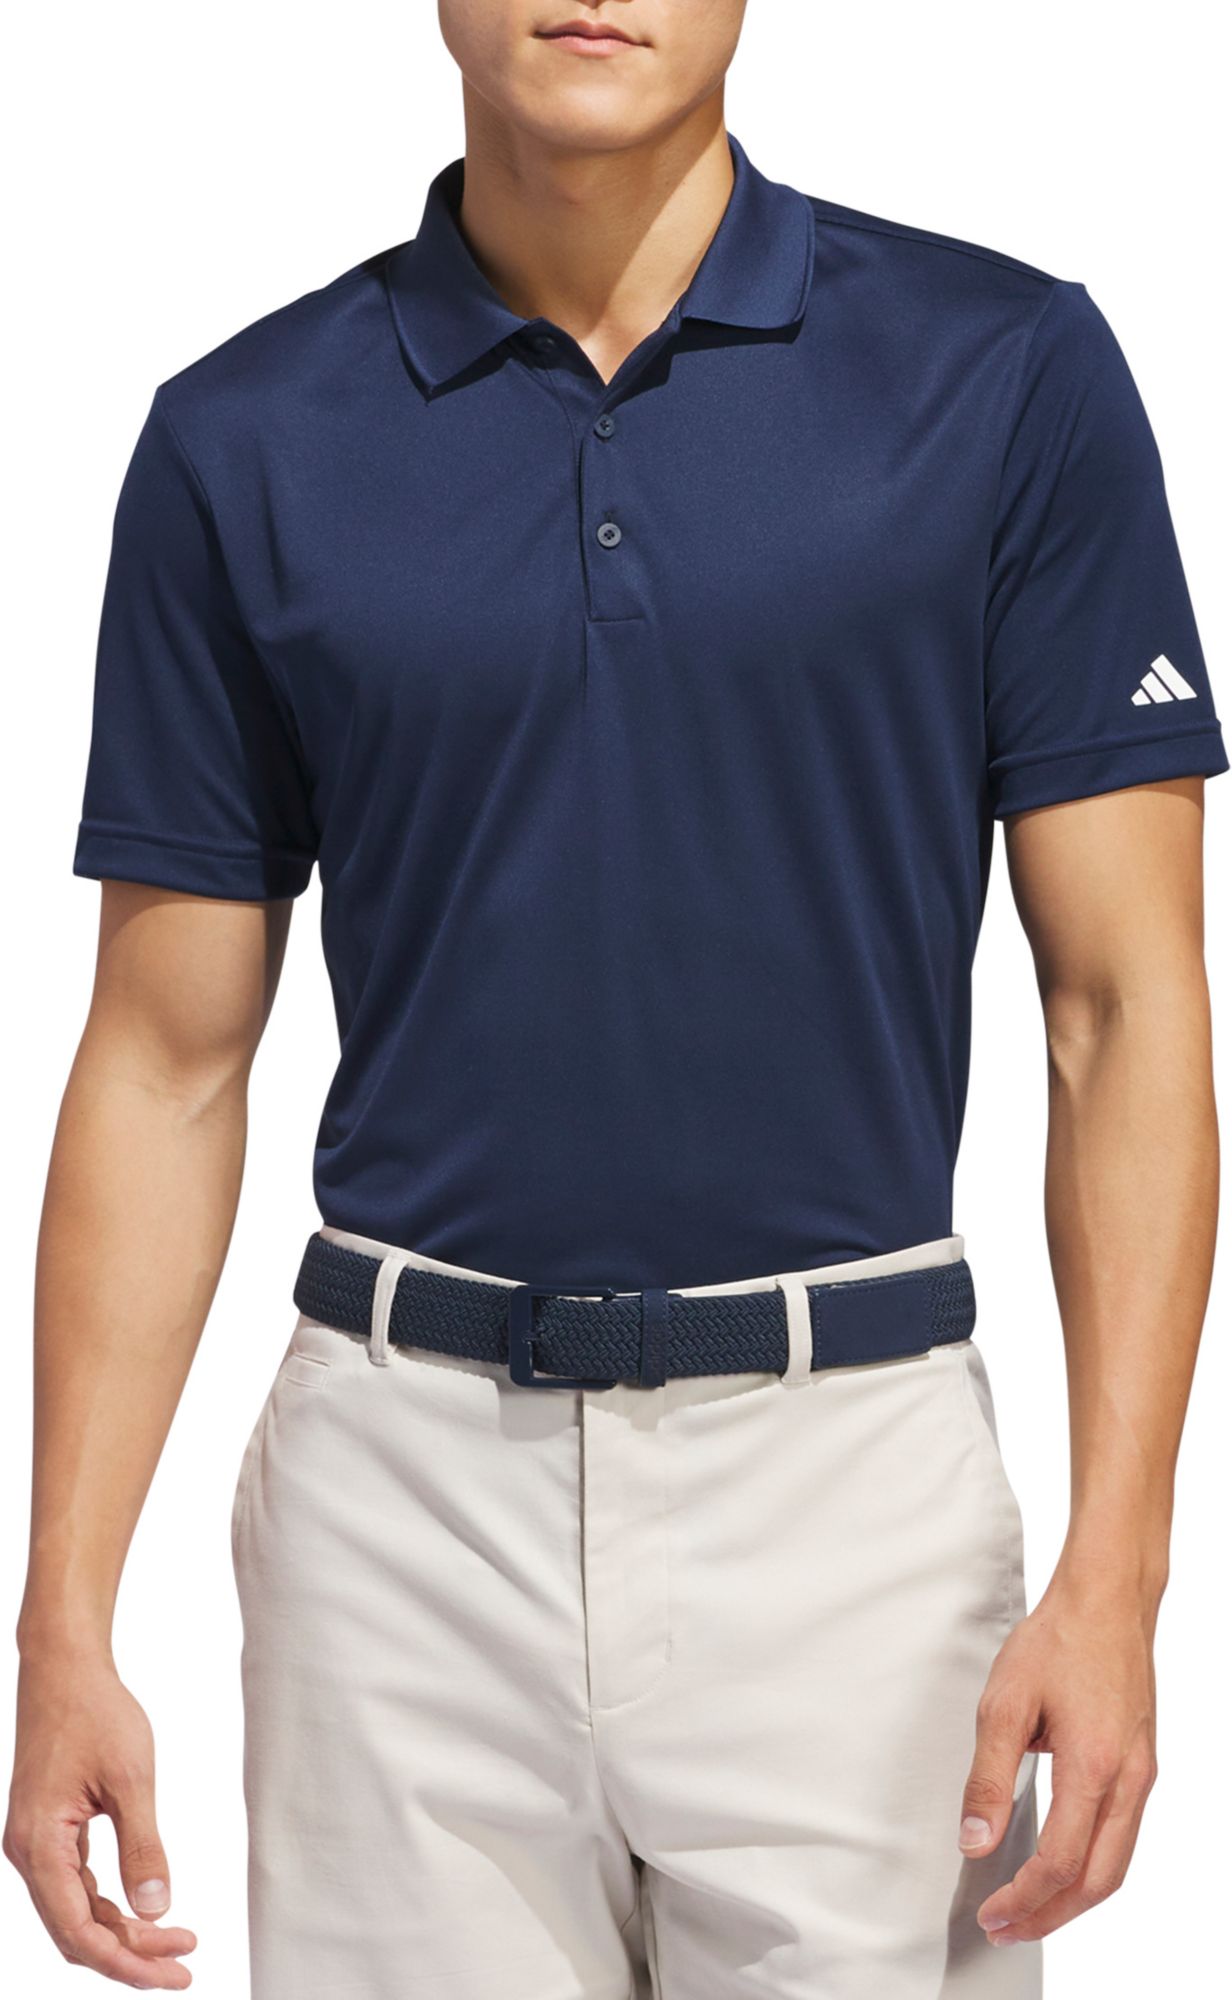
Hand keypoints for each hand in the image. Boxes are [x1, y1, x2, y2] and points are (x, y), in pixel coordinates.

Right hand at [4, 1646, 196, 1987]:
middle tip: (183, 1967)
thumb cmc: (95, 1713)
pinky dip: (109, 1904)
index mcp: (40, 1846)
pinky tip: (145, 1910)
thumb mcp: (130, 1778)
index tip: (172, 1973)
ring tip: (177, 1942)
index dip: (125, 1961)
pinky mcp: (49, 1830)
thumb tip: (156, 1910)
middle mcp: (29, 1853)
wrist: (64, 1668)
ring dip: (123, 1931)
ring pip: (76, 1910)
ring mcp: (36, 1843)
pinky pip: (75, 1885)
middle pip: (76, 1930)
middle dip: (130, 1955)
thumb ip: (143, 1847)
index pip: (78, 1931)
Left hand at [957, 1570, 1158, 1946]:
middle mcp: (1128, 1780)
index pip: (1061, 1861)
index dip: (1024, 1898)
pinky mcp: (1141, 1764)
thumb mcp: (1004, 1704)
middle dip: (1051, 1915)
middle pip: (1098, 1881)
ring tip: (1030, 1910)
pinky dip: (1093, 1867)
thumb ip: (988, 1778)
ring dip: (1074, 1898)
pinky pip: (1123, 1836)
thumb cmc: (1058, 1640)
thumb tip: (975, 1841)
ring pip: (1116, 1864)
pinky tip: (1063, 1867)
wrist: (1108, 1600)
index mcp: (1094, 1767)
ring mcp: (1141, 1774)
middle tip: (1008, 1929)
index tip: (991, 1912)